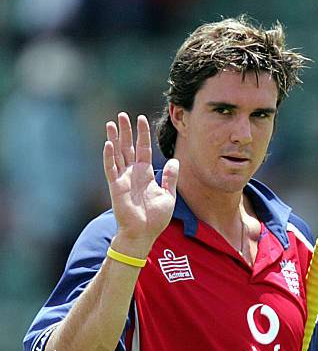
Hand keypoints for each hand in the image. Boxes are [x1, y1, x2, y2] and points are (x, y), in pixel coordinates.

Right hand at [103, 113, 177, 256]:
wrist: (144, 234)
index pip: (143, 149)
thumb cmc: (155, 219)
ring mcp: (123, 180)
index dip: (142, 134)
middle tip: (122, 115)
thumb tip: (174, 160)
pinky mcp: (116, 188)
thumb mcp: (168, 195)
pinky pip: (111, 169)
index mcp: (145, 174)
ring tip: (112, 123)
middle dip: (126, 131)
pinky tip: (109, 144)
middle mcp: (133, 174)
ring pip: (117, 154)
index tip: (142, 118)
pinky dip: (109, 157)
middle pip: (128, 147)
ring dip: (114, 139)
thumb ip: (170, 177)